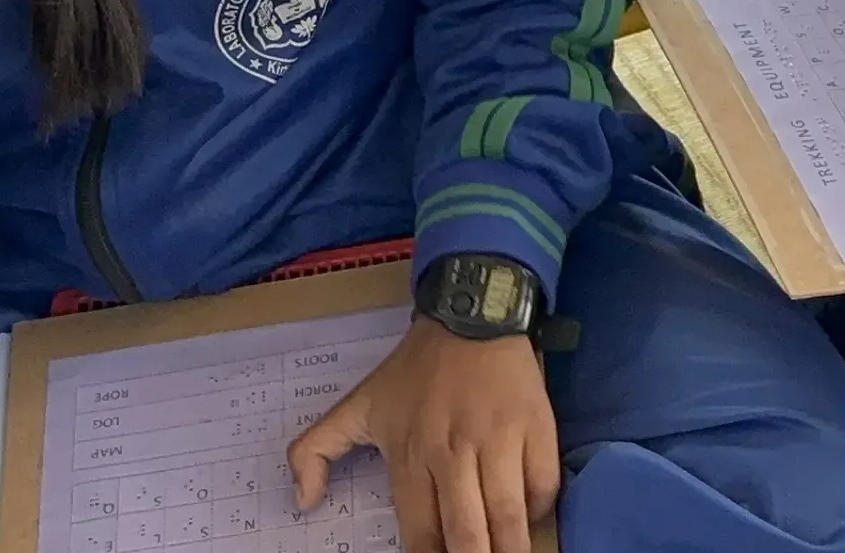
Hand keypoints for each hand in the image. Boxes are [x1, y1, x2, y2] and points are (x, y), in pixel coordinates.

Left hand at [287, 321, 556, 552]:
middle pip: (467, 533)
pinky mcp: (536, 427)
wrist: (471, 313)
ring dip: (510, 545)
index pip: (421, 533)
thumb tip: (301, 501)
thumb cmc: (415, 368)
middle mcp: (453, 454)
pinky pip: (543, 484)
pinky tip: (531, 516)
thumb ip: (315, 450)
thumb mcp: (357, 405)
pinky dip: (540, 509)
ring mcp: (499, 441)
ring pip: (508, 515)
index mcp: (409, 456)